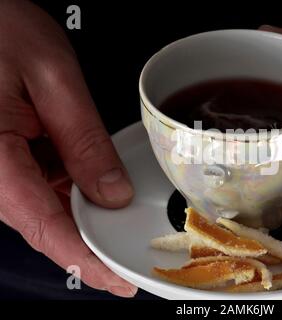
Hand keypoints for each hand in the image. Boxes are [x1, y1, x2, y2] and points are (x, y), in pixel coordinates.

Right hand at [0, 0, 135, 295]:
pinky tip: (96, 187)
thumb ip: (83, 141)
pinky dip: (72, 191)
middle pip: (46, 226)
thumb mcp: (52, 80)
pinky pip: (41, 187)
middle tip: (132, 256)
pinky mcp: (4, 159)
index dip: (87, 260)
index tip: (119, 281)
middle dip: (92, 243)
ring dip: (84, 216)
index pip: (47, 228)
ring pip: (45, 209)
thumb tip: (110, 192)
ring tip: (121, 221)